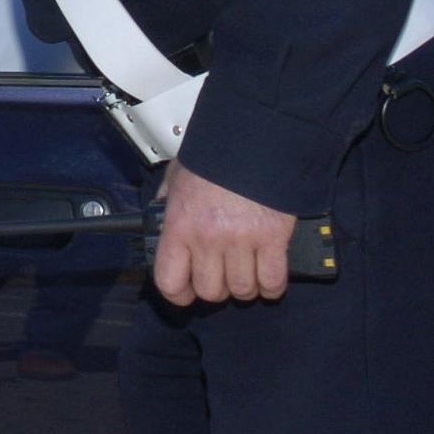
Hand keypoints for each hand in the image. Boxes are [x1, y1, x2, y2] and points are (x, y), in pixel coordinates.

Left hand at [150, 162, 296, 305]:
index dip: (178, 293)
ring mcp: (241, 241)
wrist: (253, 139)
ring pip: (242, 290)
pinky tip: (269, 275)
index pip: (169, 280)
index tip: (187, 291)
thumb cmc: (214, 157)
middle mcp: (207, 239)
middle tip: (222, 275)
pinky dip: (272, 286)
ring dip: (246, 287)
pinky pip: (272, 281)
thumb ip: (167, 201)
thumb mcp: (177, 177)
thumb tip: (160, 218)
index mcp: (179, 225)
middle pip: (210, 291)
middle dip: (216, 289)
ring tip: (246, 272)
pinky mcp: (273, 239)